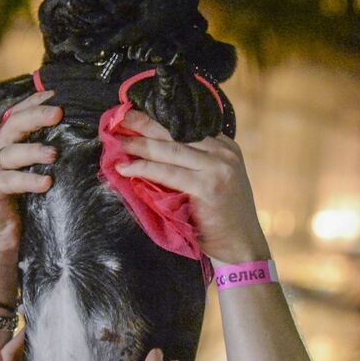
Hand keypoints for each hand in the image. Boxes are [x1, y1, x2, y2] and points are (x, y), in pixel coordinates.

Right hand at [0, 91, 60, 249]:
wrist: (3, 243)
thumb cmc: (27, 210)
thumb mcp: (41, 178)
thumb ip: (51, 160)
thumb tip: (84, 142)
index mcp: (8, 146)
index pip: (18, 115)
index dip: (35, 102)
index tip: (56, 95)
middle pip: (13, 125)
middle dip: (36, 116)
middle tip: (58, 113)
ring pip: (10, 151)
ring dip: (34, 150)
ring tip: (54, 153)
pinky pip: (8, 180)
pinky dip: (28, 180)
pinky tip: (46, 182)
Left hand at [115, 109, 269, 264]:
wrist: (241, 246)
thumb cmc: (221, 219)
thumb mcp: (213, 181)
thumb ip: (195, 164)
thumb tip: (151, 152)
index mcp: (226, 148)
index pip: (188, 127)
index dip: (159, 120)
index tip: (136, 115)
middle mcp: (223, 153)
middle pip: (177, 133)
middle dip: (146, 124)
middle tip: (121, 117)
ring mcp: (217, 168)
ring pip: (170, 150)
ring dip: (140, 144)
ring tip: (118, 142)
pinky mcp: (208, 186)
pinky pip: (167, 173)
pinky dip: (143, 169)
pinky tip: (125, 168)